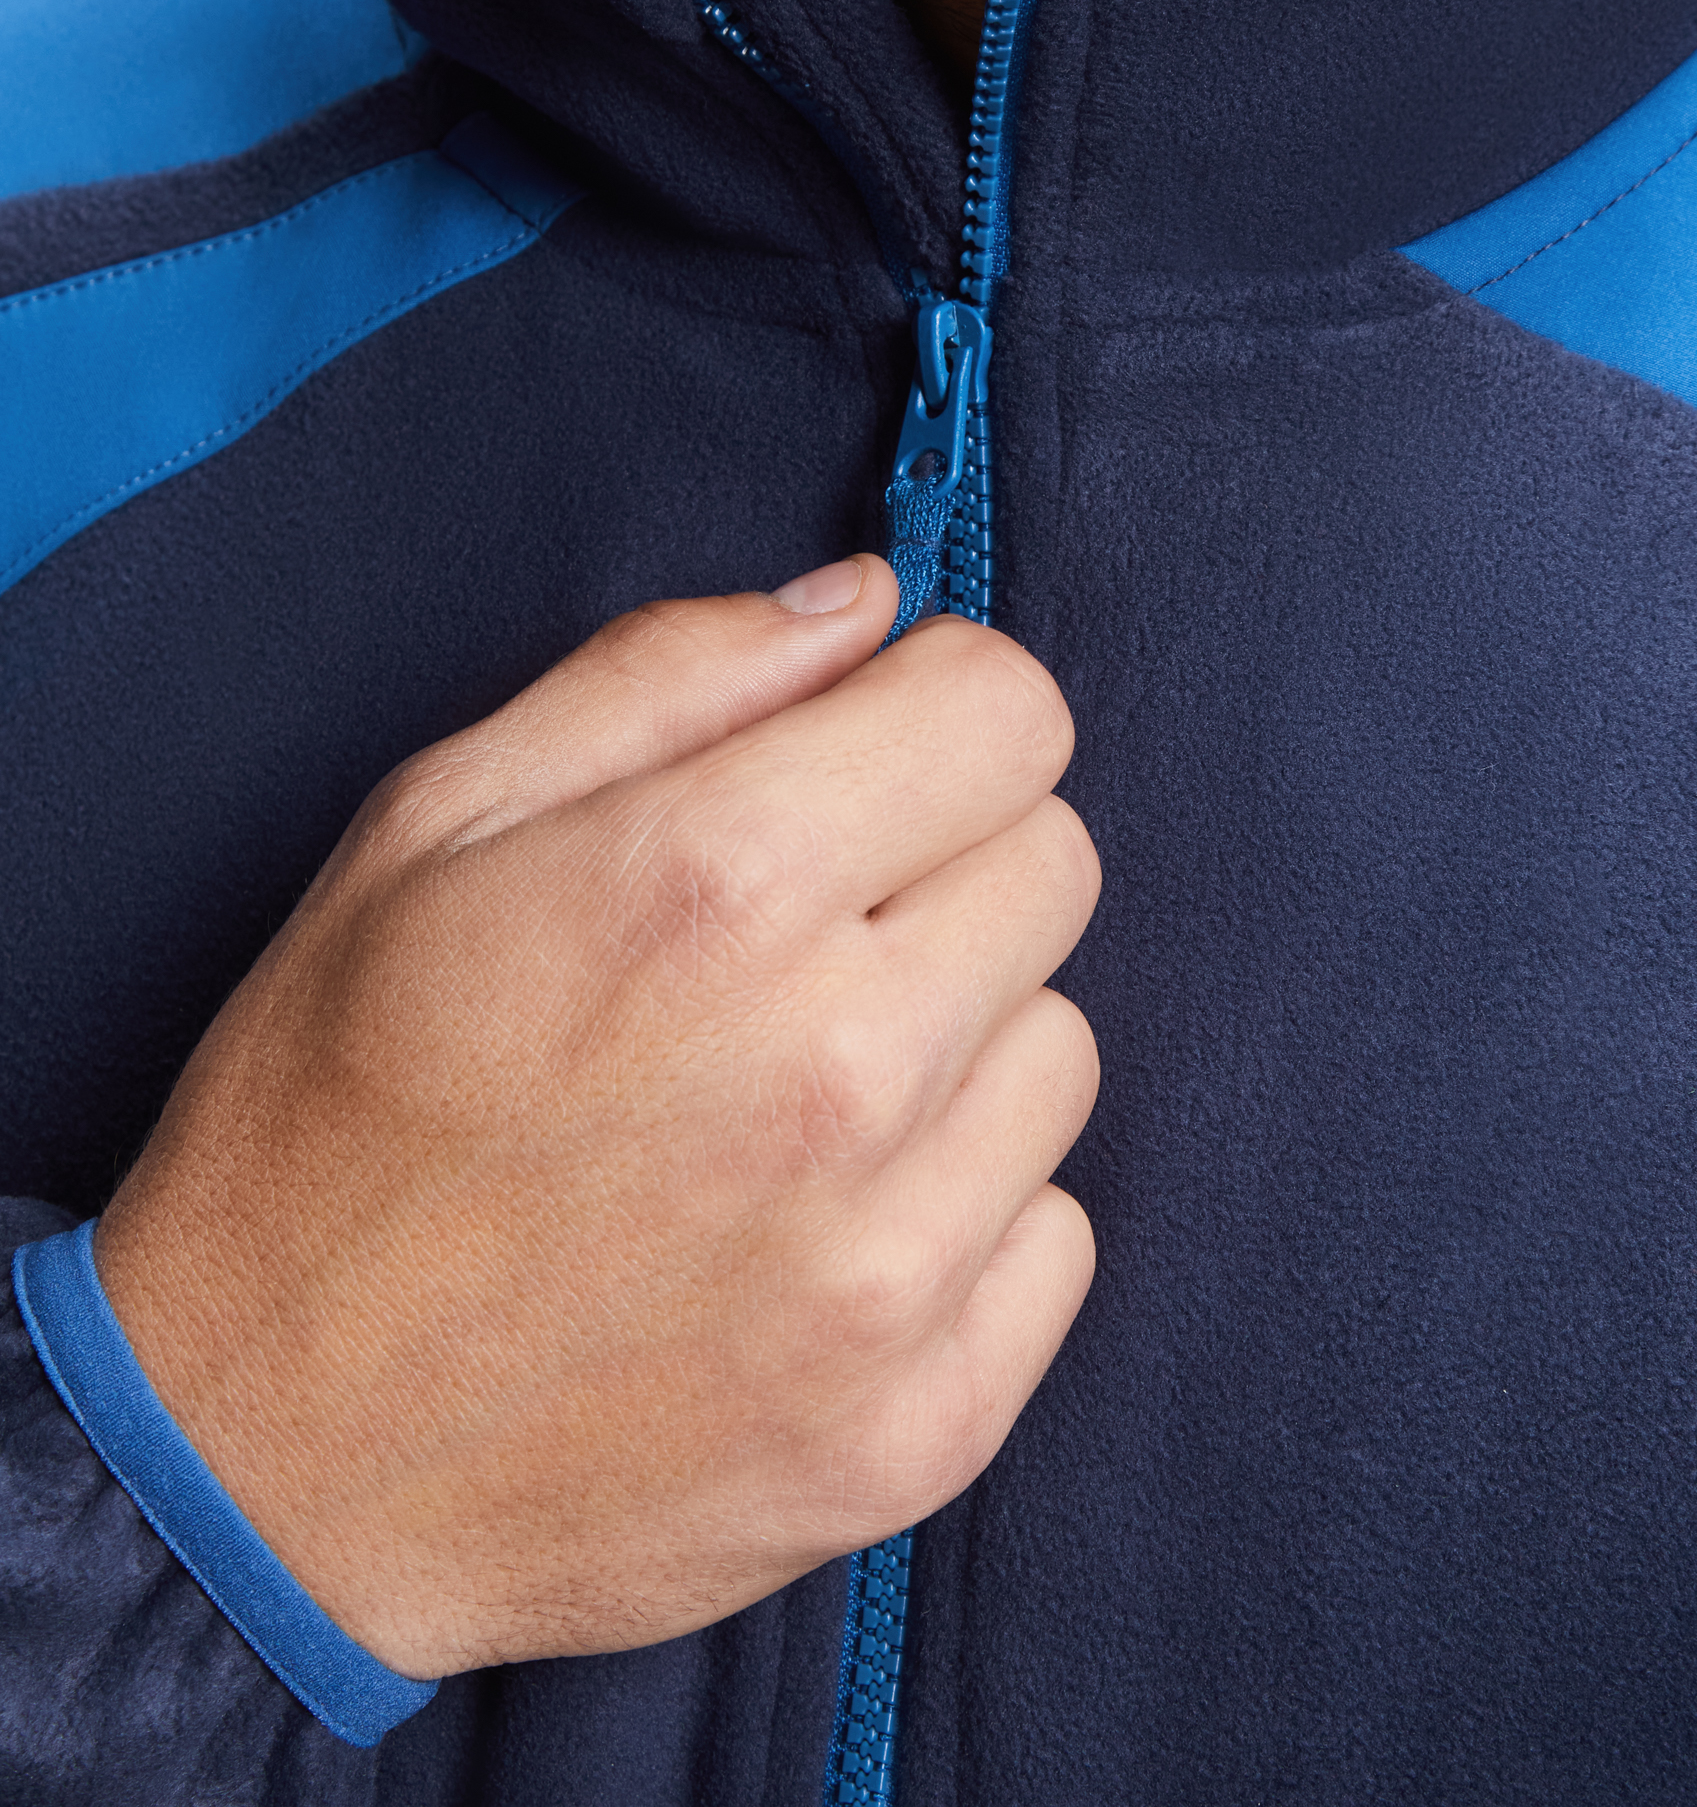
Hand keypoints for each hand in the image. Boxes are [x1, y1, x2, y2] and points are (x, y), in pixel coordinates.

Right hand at [91, 557, 1099, 1678]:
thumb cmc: (331, 1115)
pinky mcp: (923, 1426)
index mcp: (717, 883)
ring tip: (788, 1100)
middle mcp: (837, 1069)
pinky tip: (817, 1235)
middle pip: (1056, 864)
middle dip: (946, 862)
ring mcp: (891, 1269)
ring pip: (1061, 1049)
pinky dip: (964, 1220)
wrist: (266, 1464)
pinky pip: (1054, 1237)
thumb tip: (865, 602)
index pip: (1013, 712)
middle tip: (800, 937)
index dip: (937, 710)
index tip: (867, 756)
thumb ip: (674, 673)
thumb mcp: (438, 821)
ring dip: (956, 1046)